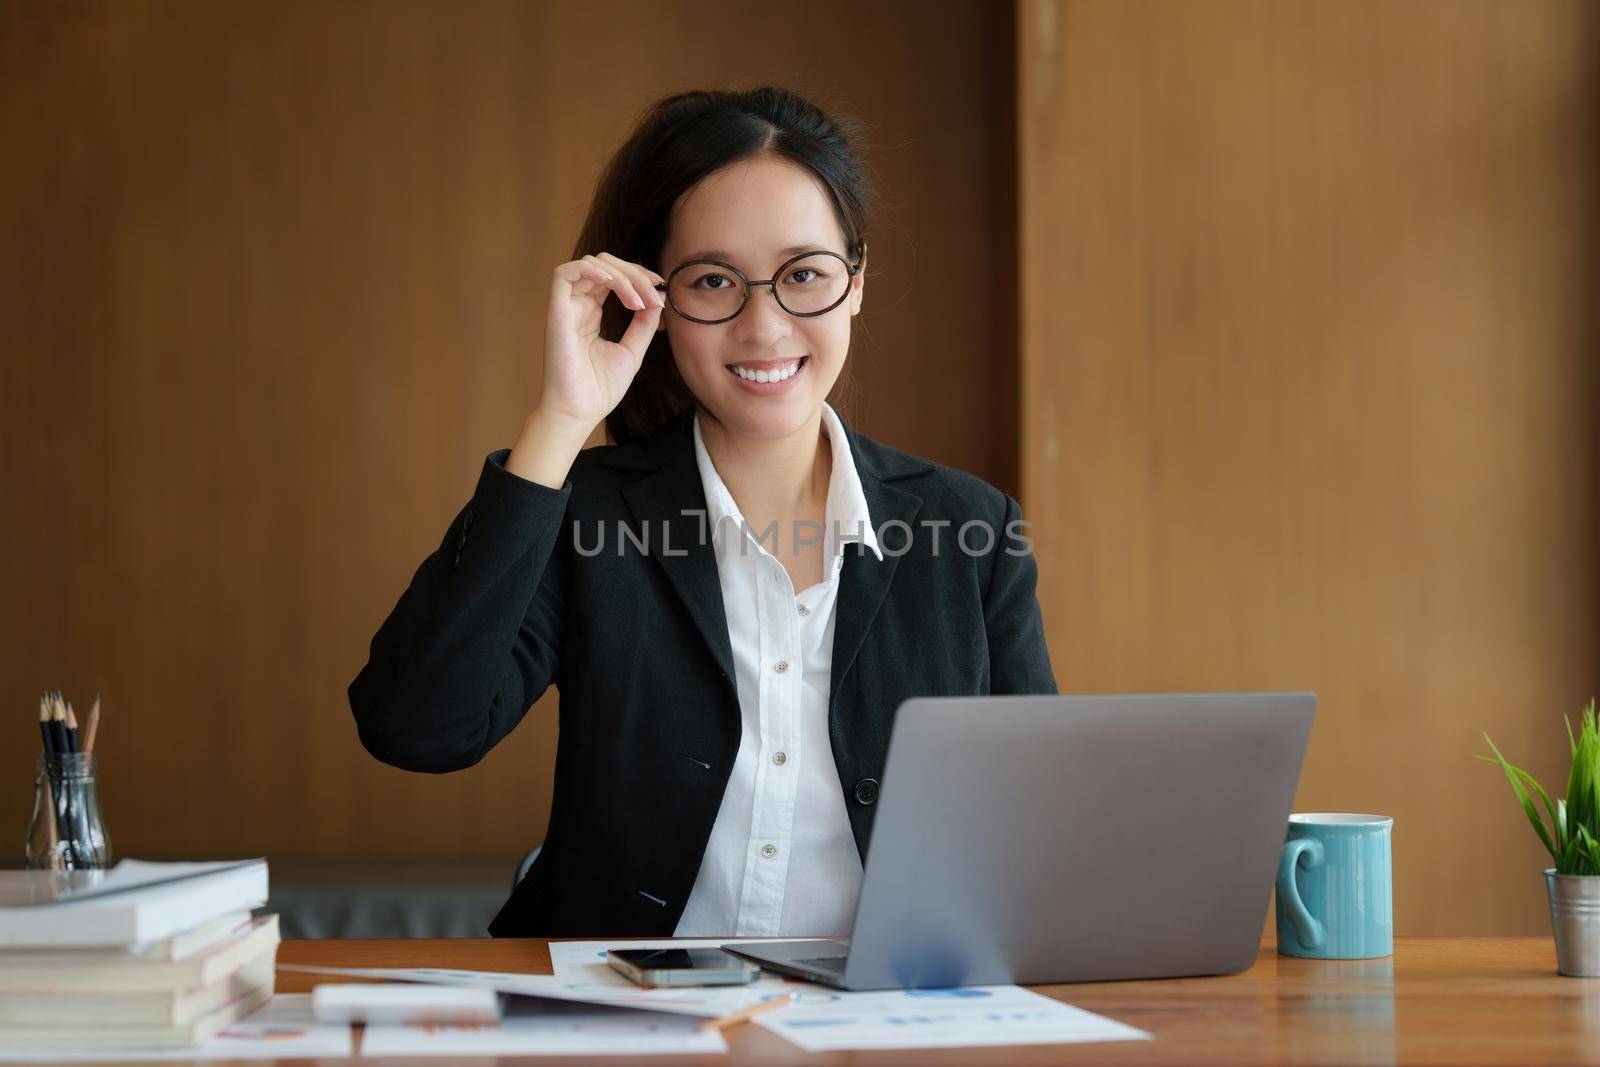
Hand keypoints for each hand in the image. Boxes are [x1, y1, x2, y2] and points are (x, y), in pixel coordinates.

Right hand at [538, 252, 666, 433]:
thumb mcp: (632, 350)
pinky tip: (612, 284)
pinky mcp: (556, 312)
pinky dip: (591, 270)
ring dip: (621, 275)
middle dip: (635, 273)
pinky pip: (564, 273)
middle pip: (605, 264)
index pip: (614, 277)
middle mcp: (578, 306)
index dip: (639, 276)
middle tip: (654, 294)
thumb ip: (643, 323)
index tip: (661, 290)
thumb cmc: (600, 388)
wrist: (579, 412)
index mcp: (592, 313)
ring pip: (591, 264)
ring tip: (638, 302)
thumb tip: (658, 297)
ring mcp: (566, 307)